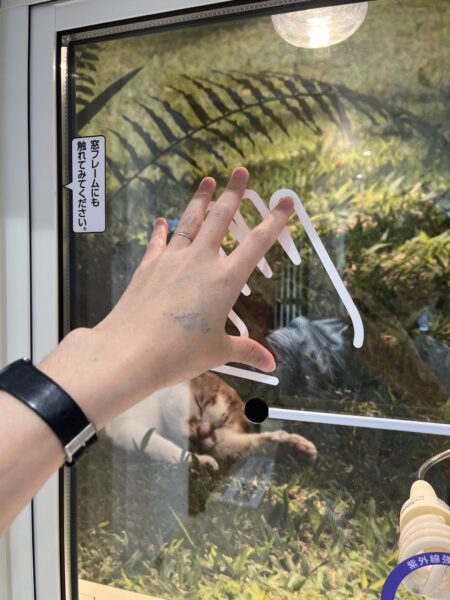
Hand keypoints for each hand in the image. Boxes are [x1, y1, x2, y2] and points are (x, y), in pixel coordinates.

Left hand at [38, 167, 292, 427]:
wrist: (131, 350)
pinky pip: (158, 241)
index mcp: (225, 280)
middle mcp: (201, 261)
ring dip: (200, 200)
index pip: (257, 244)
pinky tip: (162, 219)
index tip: (286, 200)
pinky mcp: (149, 265)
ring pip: (190, 222)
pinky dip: (161, 229)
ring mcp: (172, 259)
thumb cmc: (180, 353)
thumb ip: (245, 351)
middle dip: (233, 193)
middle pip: (220, 218)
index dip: (274, 221)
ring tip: (207, 180)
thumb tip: (270, 365)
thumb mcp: (217, 352)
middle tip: (240, 171)